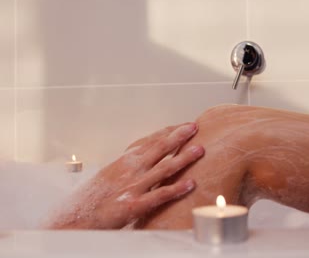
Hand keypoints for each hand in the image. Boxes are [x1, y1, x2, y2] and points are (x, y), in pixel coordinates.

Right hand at [47, 123, 203, 228]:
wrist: (75, 217)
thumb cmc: (94, 197)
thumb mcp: (112, 173)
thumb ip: (131, 164)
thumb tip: (146, 156)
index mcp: (126, 161)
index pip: (151, 141)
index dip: (169, 132)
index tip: (183, 125)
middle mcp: (131, 170)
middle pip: (159, 149)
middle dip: (178, 136)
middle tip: (194, 127)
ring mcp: (133, 186)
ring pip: (163, 168)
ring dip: (183, 158)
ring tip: (199, 150)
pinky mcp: (134, 204)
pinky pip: (159, 195)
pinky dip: (176, 189)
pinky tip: (190, 184)